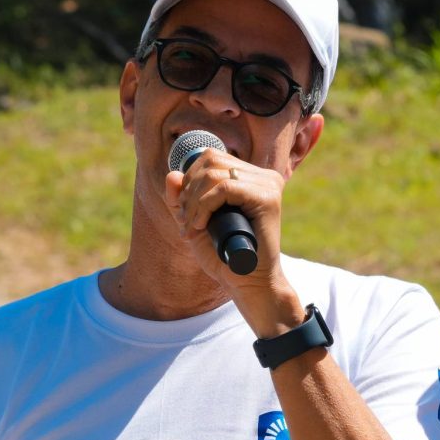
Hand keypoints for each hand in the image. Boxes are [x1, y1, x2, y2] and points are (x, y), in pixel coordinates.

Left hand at [165, 144, 296, 334]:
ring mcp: (268, 185)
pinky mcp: (268, 198)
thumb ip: (181, 199)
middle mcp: (263, 176)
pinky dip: (205, 206)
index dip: (188, 179)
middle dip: (189, 191)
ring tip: (193, 227)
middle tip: (186, 221)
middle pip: (210, 160)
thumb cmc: (223, 255)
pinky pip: (225, 188)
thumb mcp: (194, 222)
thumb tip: (172, 174)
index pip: (210, 156)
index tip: (185, 211)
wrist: (248, 283)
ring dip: (194, 202)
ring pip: (215, 174)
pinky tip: (201, 226)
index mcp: (250, 176)